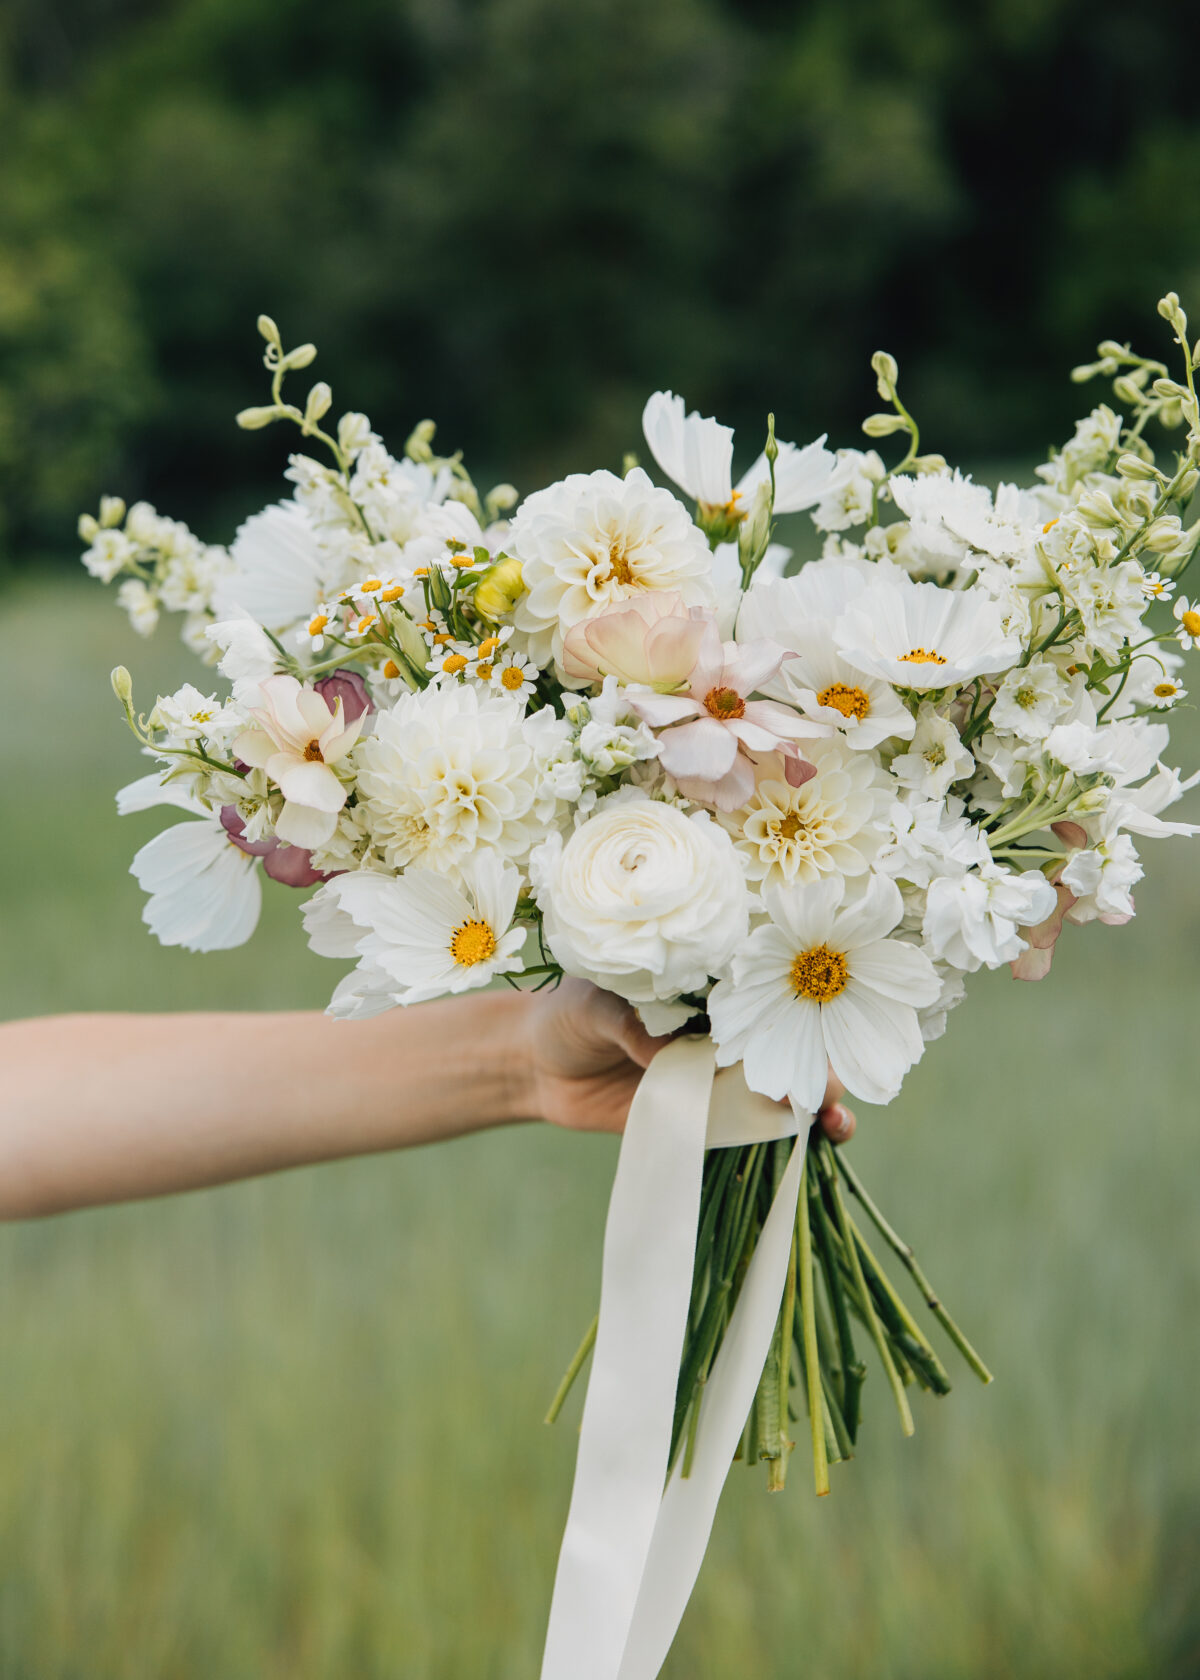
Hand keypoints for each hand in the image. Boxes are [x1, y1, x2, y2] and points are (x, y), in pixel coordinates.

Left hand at [522, 979, 855, 1142]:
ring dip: (818, 1107)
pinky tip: (816, 1143)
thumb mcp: (595, 1000)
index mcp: (704, 989)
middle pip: (783, 1048)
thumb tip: (663, 1050)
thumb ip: (631, 1020)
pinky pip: (749, 1130)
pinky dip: (785, 1137)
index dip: (794, 1014)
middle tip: (829, 1088)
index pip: (762, 998)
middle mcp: (720, 1033)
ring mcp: (714, 1079)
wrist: (533, 1064)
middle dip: (816, 1067)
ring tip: (835, 1122)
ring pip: (780, 1091)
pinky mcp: (700, 1120)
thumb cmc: (567, 1011)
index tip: (817, 1031)